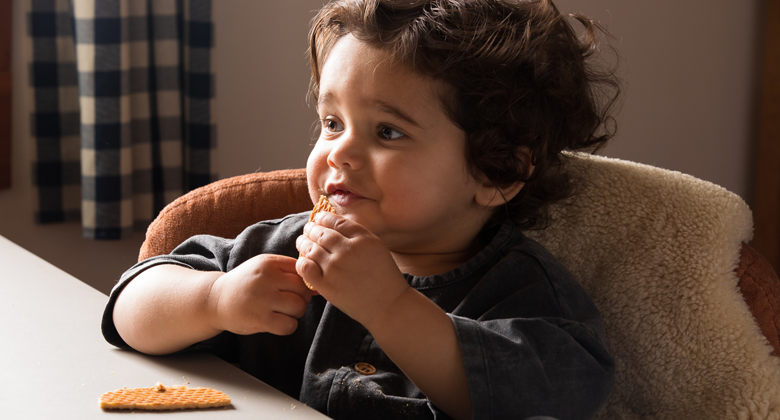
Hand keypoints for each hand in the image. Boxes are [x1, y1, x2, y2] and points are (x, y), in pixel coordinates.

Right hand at [209, 254, 311, 335]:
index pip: (302, 270)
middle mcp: (266, 279)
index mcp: (269, 263)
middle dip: (302, 298)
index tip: (296, 288)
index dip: (304, 281)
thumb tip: (317, 286)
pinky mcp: (260, 319)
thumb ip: (288, 270)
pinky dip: (288, 325)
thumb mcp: (263, 267)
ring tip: (284, 311)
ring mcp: (263, 299)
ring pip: (299, 307)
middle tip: (290, 301)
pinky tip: (278, 321)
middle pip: (303, 289)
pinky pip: (289, 325)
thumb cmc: (246, 283)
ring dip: (296, 312)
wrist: (216, 299)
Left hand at [295, 212, 409, 327]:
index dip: (323, 218)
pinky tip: (303, 261)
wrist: (388, 306)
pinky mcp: (327, 285)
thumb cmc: (385, 277)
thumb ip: (358, 235)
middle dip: (311, 229)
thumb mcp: (377, 248)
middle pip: (321, 233)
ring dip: (303, 242)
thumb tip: (335, 225)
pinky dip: (302, 262)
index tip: (318, 218)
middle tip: (308, 229)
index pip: (336, 221)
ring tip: (302, 241)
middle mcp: (348, 250)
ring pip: (311, 248)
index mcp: (363, 239)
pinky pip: (306, 268)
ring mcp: (335, 268)